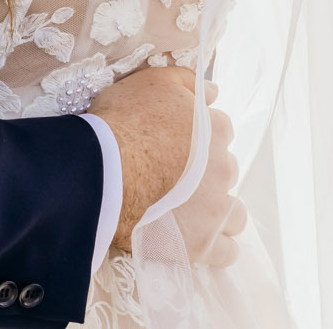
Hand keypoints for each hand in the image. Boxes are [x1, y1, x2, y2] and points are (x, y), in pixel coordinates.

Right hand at [87, 68, 243, 264]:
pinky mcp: (202, 244)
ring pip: (233, 213)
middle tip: (174, 176)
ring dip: (217, 211)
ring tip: (187, 212)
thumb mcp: (152, 82)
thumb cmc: (121, 123)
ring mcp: (215, 210)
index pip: (220, 131)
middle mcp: (223, 169)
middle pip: (225, 170)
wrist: (98, 171)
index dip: (198, 137)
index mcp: (215, 130)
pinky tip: (195, 239)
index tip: (176, 144)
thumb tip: (214, 91)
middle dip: (206, 173)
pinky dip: (215, 246)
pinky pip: (226, 251)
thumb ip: (188, 81)